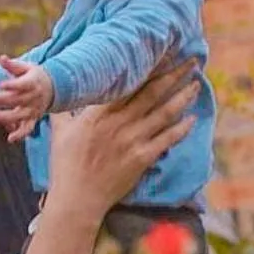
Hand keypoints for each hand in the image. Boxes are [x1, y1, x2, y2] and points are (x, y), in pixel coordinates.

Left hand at [0, 56, 53, 142]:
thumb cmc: (34, 75)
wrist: (53, 88)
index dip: (13, 85)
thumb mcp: (26, 67)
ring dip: (6, 117)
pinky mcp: (32, 119)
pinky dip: (20, 135)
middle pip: (18, 100)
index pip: (23, 84)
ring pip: (20, 116)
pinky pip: (27, 129)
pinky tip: (10, 139)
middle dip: (3, 100)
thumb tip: (1, 58)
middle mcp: (33, 97)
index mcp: (32, 82)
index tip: (2, 85)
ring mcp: (33, 109)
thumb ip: (12, 65)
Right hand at [44, 55, 198, 223]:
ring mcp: (132, 140)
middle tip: (191, 61)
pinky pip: (166, 140)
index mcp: (98, 113)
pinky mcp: (141, 159)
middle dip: (174, 75)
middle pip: (152, 93)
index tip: (163, 54)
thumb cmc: (65, 165)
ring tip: (196, 84)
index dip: (147, 68)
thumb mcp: (59, 132)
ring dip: (182, 97)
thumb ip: (62, 110)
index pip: (128, 84)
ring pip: (164, 113)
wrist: (77, 199)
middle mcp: (118, 122)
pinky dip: (181, 129)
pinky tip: (192, 118)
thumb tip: (57, 93)